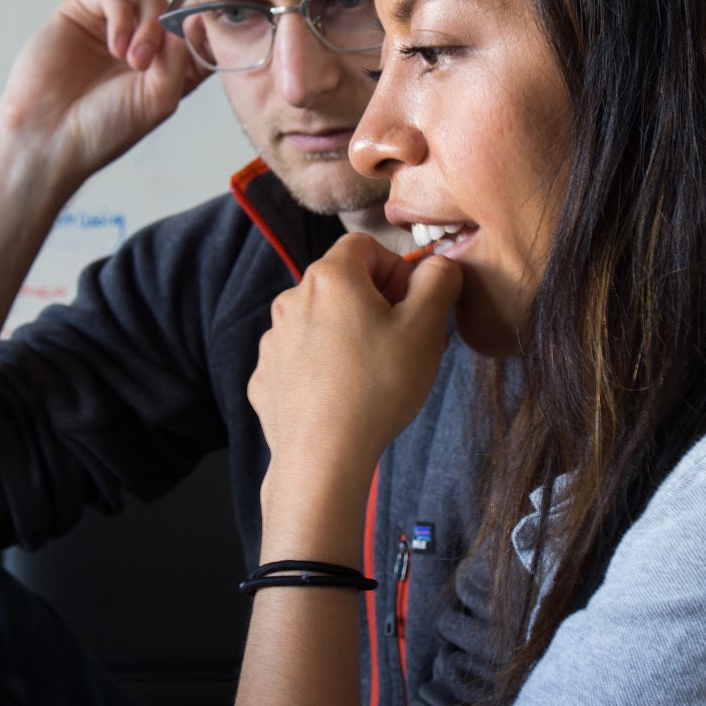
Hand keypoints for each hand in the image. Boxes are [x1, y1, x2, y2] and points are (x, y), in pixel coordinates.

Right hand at [0, 0, 201, 187]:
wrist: (49, 135)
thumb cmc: (103, 127)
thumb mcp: (159, 99)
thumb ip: (181, 59)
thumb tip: (193, 19)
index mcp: (166, 70)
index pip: (197, 38)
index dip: (204, 34)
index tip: (202, 37)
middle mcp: (142, 47)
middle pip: (176, 16)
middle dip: (170, 33)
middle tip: (147, 64)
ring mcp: (113, 29)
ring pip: (150, 3)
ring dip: (148, 28)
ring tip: (132, 60)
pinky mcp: (82, 14)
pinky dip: (121, 16)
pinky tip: (114, 46)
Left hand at [248, 235, 462, 540]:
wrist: (324, 458)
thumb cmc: (377, 388)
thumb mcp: (426, 327)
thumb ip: (439, 280)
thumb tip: (439, 264)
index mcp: (330, 277)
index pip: (366, 247)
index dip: (398, 270)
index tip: (414, 307)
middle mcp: (292, 300)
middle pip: (344, 285)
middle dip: (378, 306)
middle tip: (406, 344)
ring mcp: (274, 340)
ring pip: (323, 323)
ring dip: (351, 337)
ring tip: (377, 376)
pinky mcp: (266, 377)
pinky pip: (303, 359)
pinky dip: (325, 369)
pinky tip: (346, 397)